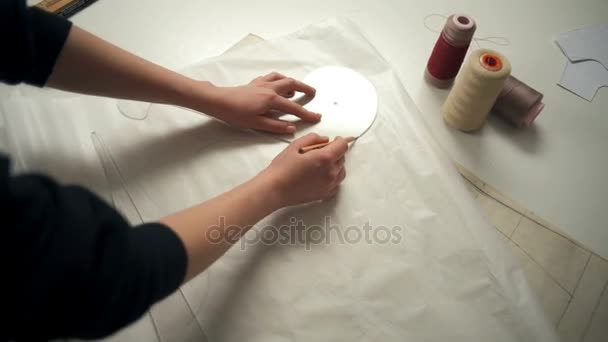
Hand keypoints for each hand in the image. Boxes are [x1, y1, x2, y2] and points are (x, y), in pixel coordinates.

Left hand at [204, 72, 321, 133]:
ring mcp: (262, 84)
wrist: (219, 101)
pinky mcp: (254, 83)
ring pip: (281, 78)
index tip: (317, 117)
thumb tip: (292, 128)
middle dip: (304, 88)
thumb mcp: (257, 124)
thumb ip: (276, 126)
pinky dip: (278, 79)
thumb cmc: (236, 114)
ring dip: (292, 82)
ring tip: (296, 88)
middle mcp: (270, 88)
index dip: (307, 113)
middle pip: (292, 84)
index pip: (294, 108)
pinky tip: (277, 84)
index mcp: (272, 100)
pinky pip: (271, 77)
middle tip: (313, 93)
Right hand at [260, 133, 348, 206]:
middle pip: (342, 158)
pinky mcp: (325, 194)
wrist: (274, 189)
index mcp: (325, 158)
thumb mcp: (295, 146)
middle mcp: (330, 172)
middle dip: (335, 152)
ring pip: (341, 171)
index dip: (339, 140)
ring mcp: (329, 185)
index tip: (334, 140)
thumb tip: (324, 139)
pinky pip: (336, 184)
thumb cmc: (282, 169)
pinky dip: (333, 178)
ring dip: (335, 165)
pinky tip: (322, 175)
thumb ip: (313, 139)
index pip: (342, 145)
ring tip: (321, 164)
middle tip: (320, 151)